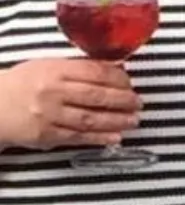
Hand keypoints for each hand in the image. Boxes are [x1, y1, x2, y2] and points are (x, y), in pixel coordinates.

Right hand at [0, 57, 140, 149]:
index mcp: (54, 69)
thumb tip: (114, 72)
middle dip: (122, 101)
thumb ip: (77, 69)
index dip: (117, 79)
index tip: (130, 84)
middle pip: (96, 96)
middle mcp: (52, 91)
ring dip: (116, 121)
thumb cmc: (24, 83)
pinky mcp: (47, 135)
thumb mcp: (47, 66)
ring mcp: (49, 114)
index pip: (94, 72)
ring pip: (90, 119)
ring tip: (133, 121)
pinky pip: (78, 137)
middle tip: (139, 104)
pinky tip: (115, 137)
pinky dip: (99, 138)